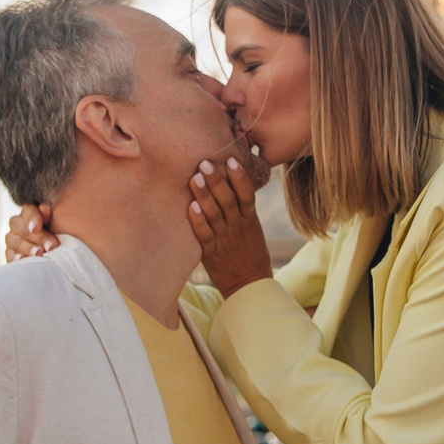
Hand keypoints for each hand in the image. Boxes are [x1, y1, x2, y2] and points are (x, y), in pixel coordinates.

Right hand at [4, 203, 56, 258]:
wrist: (53, 251)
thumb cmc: (58, 233)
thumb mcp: (56, 223)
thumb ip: (50, 216)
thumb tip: (44, 208)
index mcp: (30, 212)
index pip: (29, 211)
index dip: (33, 218)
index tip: (37, 228)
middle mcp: (18, 224)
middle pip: (25, 229)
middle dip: (39, 238)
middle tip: (51, 245)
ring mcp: (12, 239)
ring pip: (17, 242)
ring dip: (28, 248)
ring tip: (39, 253)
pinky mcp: (10, 253)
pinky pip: (10, 255)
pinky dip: (15, 258)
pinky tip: (21, 259)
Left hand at [188, 152, 273, 296]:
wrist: (249, 284)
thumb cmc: (250, 252)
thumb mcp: (252, 227)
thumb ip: (241, 208)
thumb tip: (229, 181)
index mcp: (249, 219)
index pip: (246, 194)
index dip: (239, 177)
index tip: (231, 159)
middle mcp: (237, 227)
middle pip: (228, 200)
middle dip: (217, 181)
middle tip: (205, 163)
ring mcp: (224, 239)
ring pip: (214, 214)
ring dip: (204, 195)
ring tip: (196, 178)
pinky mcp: (212, 253)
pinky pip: (204, 235)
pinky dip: (198, 221)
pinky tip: (191, 207)